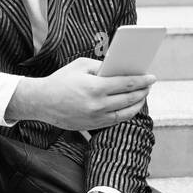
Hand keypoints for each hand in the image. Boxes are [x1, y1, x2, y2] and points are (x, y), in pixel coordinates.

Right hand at [8, 57, 153, 130]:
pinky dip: (125, 114)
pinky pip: (115, 121)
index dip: (142, 80)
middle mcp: (97, 105)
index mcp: (95, 87)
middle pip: (129, 99)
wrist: (40, 102)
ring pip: (125, 113)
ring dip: (137, 105)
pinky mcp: (91, 126)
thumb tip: (119, 69)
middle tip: (149, 86)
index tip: (152, 77)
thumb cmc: (60, 80)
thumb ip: (101, 66)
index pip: (127, 84)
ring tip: (141, 97)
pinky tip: (129, 107)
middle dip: (142, 92)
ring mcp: (95, 118)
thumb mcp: (80, 66)